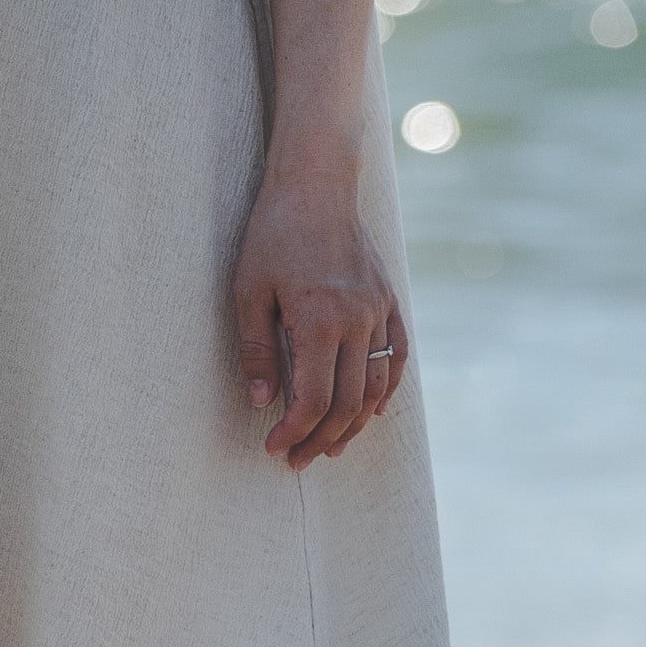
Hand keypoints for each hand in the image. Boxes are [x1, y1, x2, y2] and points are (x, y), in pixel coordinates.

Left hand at [231, 160, 404, 469]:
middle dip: (321, 437)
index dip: (295, 431)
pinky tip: (370, 411)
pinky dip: (385, 389)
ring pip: (375, 386)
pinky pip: (396, 357)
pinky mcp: (390, 301)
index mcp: (320, 321)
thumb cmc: (273, 237)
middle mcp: (358, 321)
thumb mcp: (248, 292)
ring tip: (329, 445)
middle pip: (347, 401)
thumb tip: (263, 401)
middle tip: (297, 459)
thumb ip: (257, 349)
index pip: (314, 398)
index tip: (274, 448)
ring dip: (353, 423)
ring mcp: (380, 311)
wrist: (317, 187)